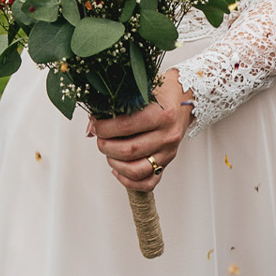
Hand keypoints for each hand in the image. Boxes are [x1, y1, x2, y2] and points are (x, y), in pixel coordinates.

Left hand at [89, 70, 192, 192]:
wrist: (184, 98)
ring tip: (108, 152)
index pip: (126, 126)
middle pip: (129, 151)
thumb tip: (92, 127)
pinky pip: (148, 182)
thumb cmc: (161, 93)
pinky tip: (117, 169)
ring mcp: (168, 152)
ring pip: (136, 170)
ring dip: (114, 163)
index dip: (104, 128)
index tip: (95, 124)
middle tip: (99, 138)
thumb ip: (117, 107)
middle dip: (106, 146)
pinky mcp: (167, 163)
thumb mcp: (140, 92)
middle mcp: (167, 135)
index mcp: (162, 114)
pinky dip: (128, 181)